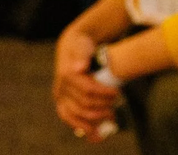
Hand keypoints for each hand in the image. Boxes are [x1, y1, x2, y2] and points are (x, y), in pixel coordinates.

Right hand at [53, 27, 118, 141]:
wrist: (71, 47)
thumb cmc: (81, 46)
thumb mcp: (83, 45)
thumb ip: (82, 55)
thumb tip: (80, 67)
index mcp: (67, 74)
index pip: (88, 90)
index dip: (104, 94)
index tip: (117, 93)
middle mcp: (61, 87)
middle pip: (85, 103)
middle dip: (102, 106)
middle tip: (117, 104)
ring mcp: (60, 96)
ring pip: (77, 113)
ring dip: (95, 118)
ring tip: (110, 116)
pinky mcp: (61, 102)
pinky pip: (68, 117)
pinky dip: (80, 125)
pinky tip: (92, 132)